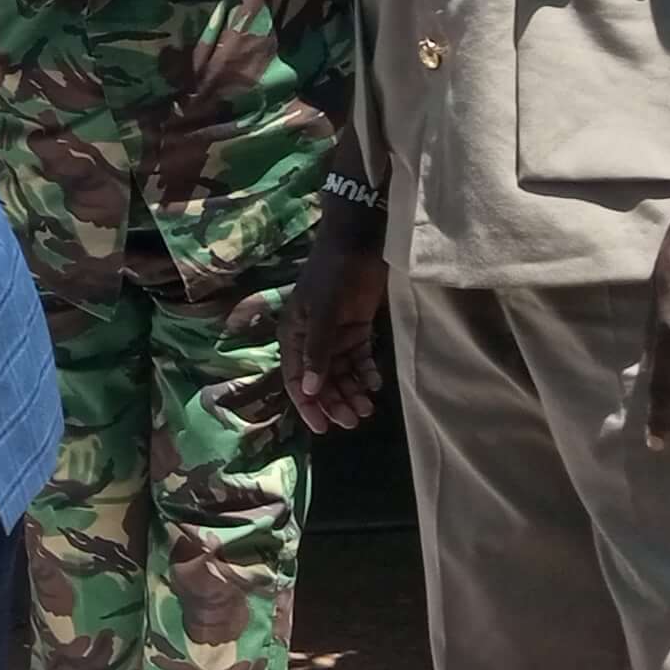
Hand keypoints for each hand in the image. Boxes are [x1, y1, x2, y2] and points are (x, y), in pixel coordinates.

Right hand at [281, 212, 390, 433]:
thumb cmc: (334, 273)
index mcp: (293, 335)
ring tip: (367, 408)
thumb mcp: (322, 311)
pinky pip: (359, 359)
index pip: (295, 379)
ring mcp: (334, 335)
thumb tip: (308, 390)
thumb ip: (317, 351)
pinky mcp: (356, 329)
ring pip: (341, 374)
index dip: (308, 405)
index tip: (323, 428)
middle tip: (354, 420)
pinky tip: (376, 383)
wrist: (360, 241)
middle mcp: (311, 340)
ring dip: (352, 392)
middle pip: (320, 381)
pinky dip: (366, 373)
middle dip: (335, 402)